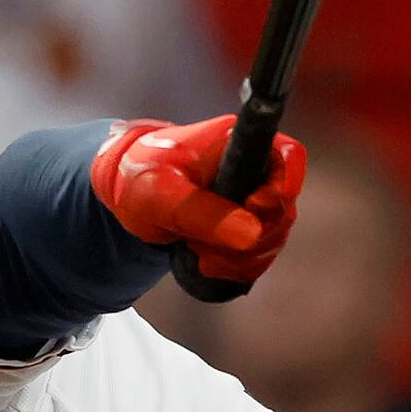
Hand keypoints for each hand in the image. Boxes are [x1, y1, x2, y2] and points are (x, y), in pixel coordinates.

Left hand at [89, 116, 304, 285]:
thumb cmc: (138, 178)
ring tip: (202, 257)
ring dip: (243, 258)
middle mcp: (251, 169)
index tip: (255, 208)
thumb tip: (253, 234)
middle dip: (253, 239)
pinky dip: (239, 267)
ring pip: (273, 236)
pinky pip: (260, 253)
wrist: (122, 191)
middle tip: (209, 247)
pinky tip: (208, 265)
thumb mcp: (161, 196)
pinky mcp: (244, 224)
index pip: (288, 156)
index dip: (285, 187)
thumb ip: (203, 213)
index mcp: (236, 144)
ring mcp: (250, 198)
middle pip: (283, 209)